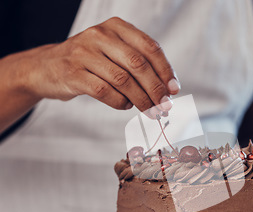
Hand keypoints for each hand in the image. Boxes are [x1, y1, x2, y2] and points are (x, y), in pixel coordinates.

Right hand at [27, 17, 178, 115]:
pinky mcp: (72, 73)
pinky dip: (119, 102)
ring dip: (141, 99)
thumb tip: (169, 88)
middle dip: (155, 89)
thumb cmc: (91, 62)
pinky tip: (124, 105)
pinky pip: (103, 91)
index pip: (149, 47)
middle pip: (138, 64)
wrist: (47, 67)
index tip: (174, 90)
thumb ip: (139, 64)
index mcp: (116, 27)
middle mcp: (100, 35)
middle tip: (164, 106)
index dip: (165, 70)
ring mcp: (83, 53)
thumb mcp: (115, 52)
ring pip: (122, 79)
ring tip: (149, 111)